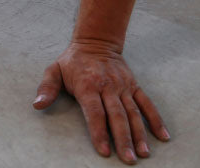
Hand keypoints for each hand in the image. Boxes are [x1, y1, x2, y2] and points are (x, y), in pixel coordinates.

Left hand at [33, 40, 169, 163]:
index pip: (95, 112)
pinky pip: (147, 104)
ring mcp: (123, 87)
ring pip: (134, 113)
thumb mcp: (54, 70)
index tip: (104, 150)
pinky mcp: (134, 86)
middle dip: (123, 139)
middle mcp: (108, 87)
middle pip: (117, 116)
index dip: (99, 132)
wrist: (96, 42)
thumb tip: (37, 105)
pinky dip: (156, 120)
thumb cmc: (72, 61)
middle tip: (128, 159)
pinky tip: (162, 136)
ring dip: (139, 134)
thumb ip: (46, 88)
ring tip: (143, 153)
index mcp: (88, 86)